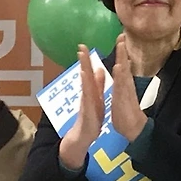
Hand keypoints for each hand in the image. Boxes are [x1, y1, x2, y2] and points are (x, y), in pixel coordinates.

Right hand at [57, 45, 106, 169]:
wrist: (85, 134)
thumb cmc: (91, 116)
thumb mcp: (97, 97)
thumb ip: (98, 84)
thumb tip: (99, 70)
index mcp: (91, 90)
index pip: (89, 72)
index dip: (87, 59)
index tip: (84, 46)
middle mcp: (87, 93)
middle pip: (85, 74)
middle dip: (84, 61)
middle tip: (81, 46)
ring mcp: (87, 101)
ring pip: (85, 84)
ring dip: (84, 71)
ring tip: (82, 60)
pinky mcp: (88, 110)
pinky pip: (88, 98)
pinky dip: (87, 89)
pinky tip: (87, 82)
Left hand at [108, 34, 147, 141]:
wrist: (133, 127)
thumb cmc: (126, 112)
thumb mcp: (121, 95)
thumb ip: (121, 84)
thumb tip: (121, 74)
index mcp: (123, 84)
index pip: (122, 64)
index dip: (121, 52)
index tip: (120, 37)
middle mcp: (126, 84)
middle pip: (124, 64)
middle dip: (122, 50)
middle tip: (121, 34)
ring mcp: (125, 90)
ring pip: (124, 71)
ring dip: (122, 58)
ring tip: (120, 45)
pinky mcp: (124, 98)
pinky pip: (122, 85)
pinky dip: (120, 76)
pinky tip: (119, 67)